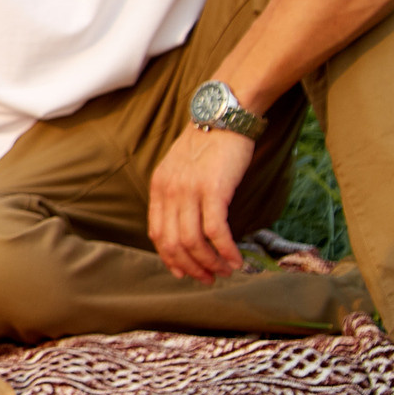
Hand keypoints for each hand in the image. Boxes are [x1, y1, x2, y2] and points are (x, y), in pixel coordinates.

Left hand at [147, 126, 255, 283]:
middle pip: (173, 243)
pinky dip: (225, 251)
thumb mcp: (180, 168)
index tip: (185, 272)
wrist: (224, 116)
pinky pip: (215, 231)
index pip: (157, 233)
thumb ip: (177, 194)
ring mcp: (189, 191)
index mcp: (159, 187)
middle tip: (208, 279)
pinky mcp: (214, 190)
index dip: (170, 258)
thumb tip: (186, 225)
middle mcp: (169, 191)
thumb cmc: (208, 143)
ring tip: (225, 271)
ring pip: (193, 242)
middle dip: (191, 267)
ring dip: (210, 263)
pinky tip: (236, 259)